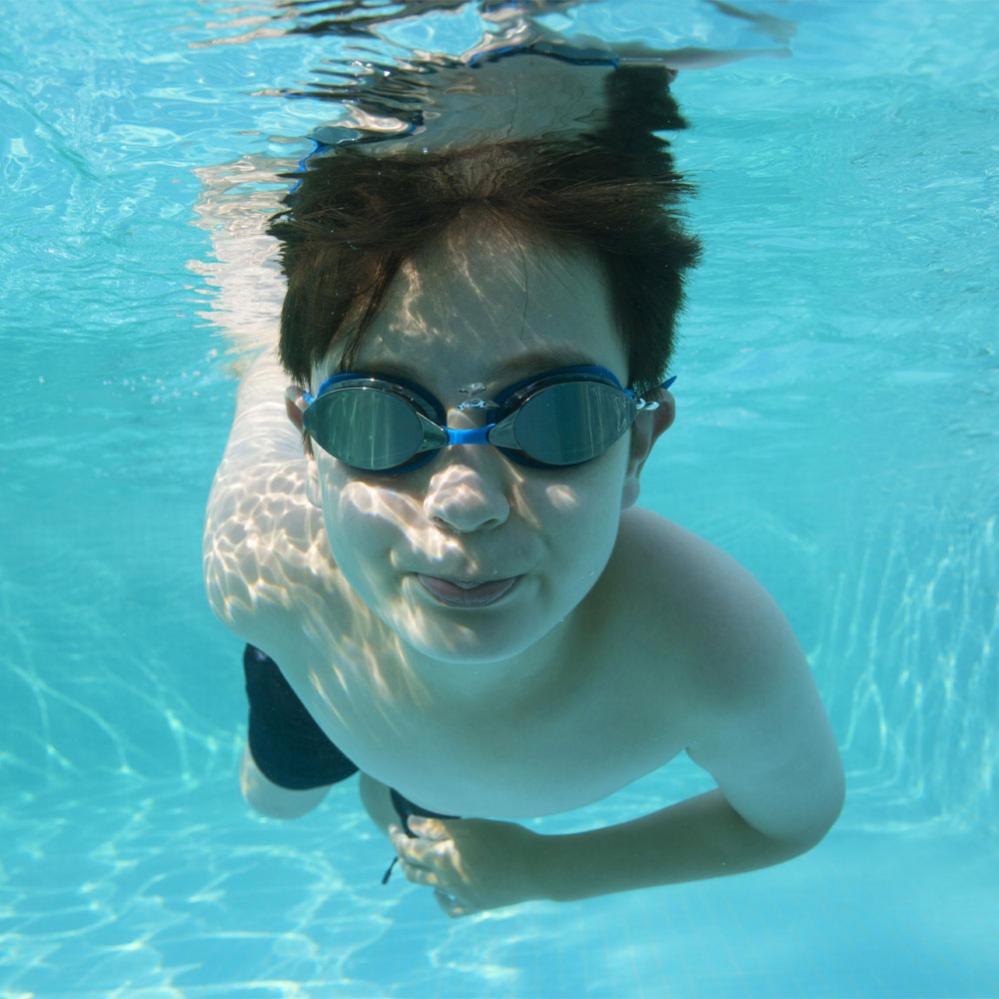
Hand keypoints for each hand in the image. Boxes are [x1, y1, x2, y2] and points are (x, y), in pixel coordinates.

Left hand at [388, 816, 545, 918]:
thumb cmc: (505, 839)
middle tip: (399, 840)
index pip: (409, 849)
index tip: (393, 827)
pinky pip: (450, 907)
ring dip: (416, 873)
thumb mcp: (471, 826)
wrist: (535, 869)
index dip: (397, 837)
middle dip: (401, 855)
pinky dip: (440, 899)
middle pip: (413, 870)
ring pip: (428, 886)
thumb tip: (411, 825)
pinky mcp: (475, 905)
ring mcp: (460, 895)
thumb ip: (438, 827)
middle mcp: (446, 879)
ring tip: (414, 862)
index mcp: (443, 857)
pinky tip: (439, 890)